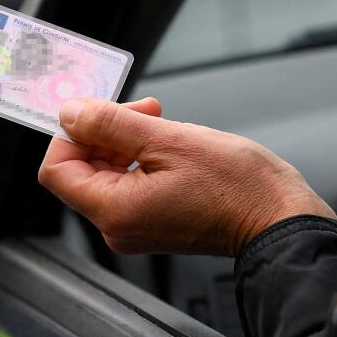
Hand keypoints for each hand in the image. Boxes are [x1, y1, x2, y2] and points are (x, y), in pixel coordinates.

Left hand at [38, 98, 334, 256]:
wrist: (278, 218)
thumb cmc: (235, 186)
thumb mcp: (167, 140)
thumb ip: (109, 125)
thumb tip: (69, 113)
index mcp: (114, 210)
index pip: (58, 169)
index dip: (71, 132)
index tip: (98, 109)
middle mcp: (117, 227)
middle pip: (81, 170)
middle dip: (103, 132)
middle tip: (142, 111)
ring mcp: (135, 228)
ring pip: (105, 174)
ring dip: (124, 140)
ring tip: (160, 123)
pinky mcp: (153, 223)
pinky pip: (128, 184)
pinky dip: (139, 158)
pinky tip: (167, 143)